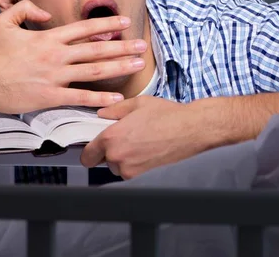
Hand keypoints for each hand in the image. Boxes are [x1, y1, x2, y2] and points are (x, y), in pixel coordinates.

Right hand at [0, 0, 146, 113]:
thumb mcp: (6, 22)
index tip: (125, 20)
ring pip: (94, 70)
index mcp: (48, 38)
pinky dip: (99, 98)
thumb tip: (45, 13)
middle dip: (123, 46)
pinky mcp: (50, 96)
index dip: (107, 23)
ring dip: (118, 67)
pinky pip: (79, 96)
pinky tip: (116, 98)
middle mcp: (56, 55)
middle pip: (97, 49)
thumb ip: (26, 10)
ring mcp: (55, 76)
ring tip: (137, 66)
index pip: (85, 28)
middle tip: (142, 46)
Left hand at [80, 96, 209, 178]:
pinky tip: (146, 149)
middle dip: (108, 151)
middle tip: (124, 139)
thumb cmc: (167, 115)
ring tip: (138, 142)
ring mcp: (130, 169)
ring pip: (116, 167)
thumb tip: (102, 114)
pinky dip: (133, 163)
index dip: (89, 150)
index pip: (87, 154)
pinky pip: (129, 171)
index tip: (95, 146)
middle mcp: (117, 157)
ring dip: (122, 158)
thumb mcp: (137, 104)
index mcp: (112, 137)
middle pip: (101, 161)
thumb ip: (114, 110)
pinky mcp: (142, 176)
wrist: (191, 130)